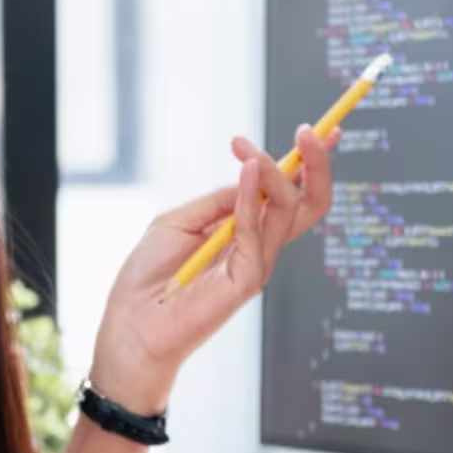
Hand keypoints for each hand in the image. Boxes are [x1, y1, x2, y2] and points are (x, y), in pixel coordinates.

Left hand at [89, 125, 335, 412]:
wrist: (130, 323)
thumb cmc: (148, 276)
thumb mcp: (179, 222)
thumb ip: (218, 200)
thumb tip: (252, 174)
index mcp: (245, 232)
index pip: (291, 196)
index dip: (310, 164)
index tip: (321, 130)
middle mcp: (259, 247)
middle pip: (308, 204)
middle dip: (316, 165)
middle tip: (311, 130)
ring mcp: (257, 264)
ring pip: (289, 212)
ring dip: (276, 173)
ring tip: (251, 150)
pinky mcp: (247, 281)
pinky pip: (257, 232)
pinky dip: (252, 198)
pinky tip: (245, 171)